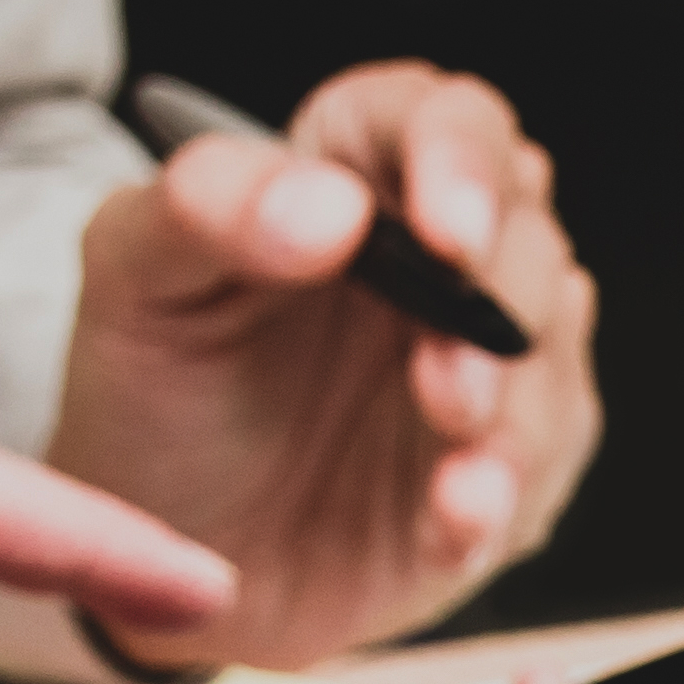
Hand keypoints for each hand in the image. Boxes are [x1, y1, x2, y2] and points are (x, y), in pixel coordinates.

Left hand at [42, 65, 602, 672]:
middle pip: (524, 238)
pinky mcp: (498, 473)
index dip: (460, 159)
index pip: (439, 122)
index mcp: (353, 182)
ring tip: (457, 465)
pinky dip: (499, 499)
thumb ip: (205, 210)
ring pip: (548, 359)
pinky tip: (456, 520)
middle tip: (444, 378)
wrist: (155, 561)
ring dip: (515, 414)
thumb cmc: (152, 398)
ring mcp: (477, 369)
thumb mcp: (135, 283)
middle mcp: (435, 265)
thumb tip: (329, 205)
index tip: (447, 231)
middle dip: (501, 304)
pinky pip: (533, 476)